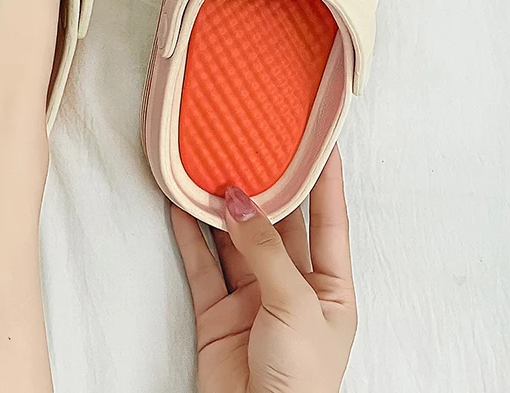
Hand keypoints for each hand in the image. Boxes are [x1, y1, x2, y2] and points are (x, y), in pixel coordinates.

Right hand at [171, 146, 356, 392]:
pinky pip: (203, 264)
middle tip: (250, 145)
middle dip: (263, 187)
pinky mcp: (219, 311)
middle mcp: (291, 286)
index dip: (326, 179)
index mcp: (329, 287)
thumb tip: (240, 202)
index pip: (328, 219)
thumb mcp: (295, 307)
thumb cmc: (301, 383)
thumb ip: (266, 250)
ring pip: (235, 240)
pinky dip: (190, 236)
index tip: (321, 140)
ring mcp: (254, 297)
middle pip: (277, 224)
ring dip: (221, 209)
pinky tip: (180, 207)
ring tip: (208, 168)